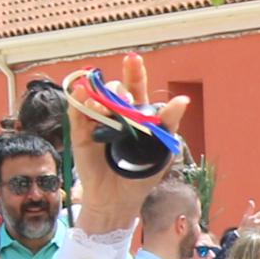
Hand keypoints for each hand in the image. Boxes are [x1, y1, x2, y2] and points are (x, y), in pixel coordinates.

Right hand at [65, 59, 184, 236]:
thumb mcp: (162, 149)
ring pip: (95, 97)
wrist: (119, 200)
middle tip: (124, 100)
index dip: (134, 71)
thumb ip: (169, 122)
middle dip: (119, 91)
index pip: (134, 87)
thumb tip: (183, 99)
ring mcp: (96, 121)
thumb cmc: (142, 175)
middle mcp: (114, 114)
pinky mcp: (80, 133)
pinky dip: (78, 99)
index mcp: (135, 115)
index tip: (134, 58)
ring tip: (106, 106)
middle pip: (114, 90)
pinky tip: (82, 90)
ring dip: (101, 97)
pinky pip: (76, 111)